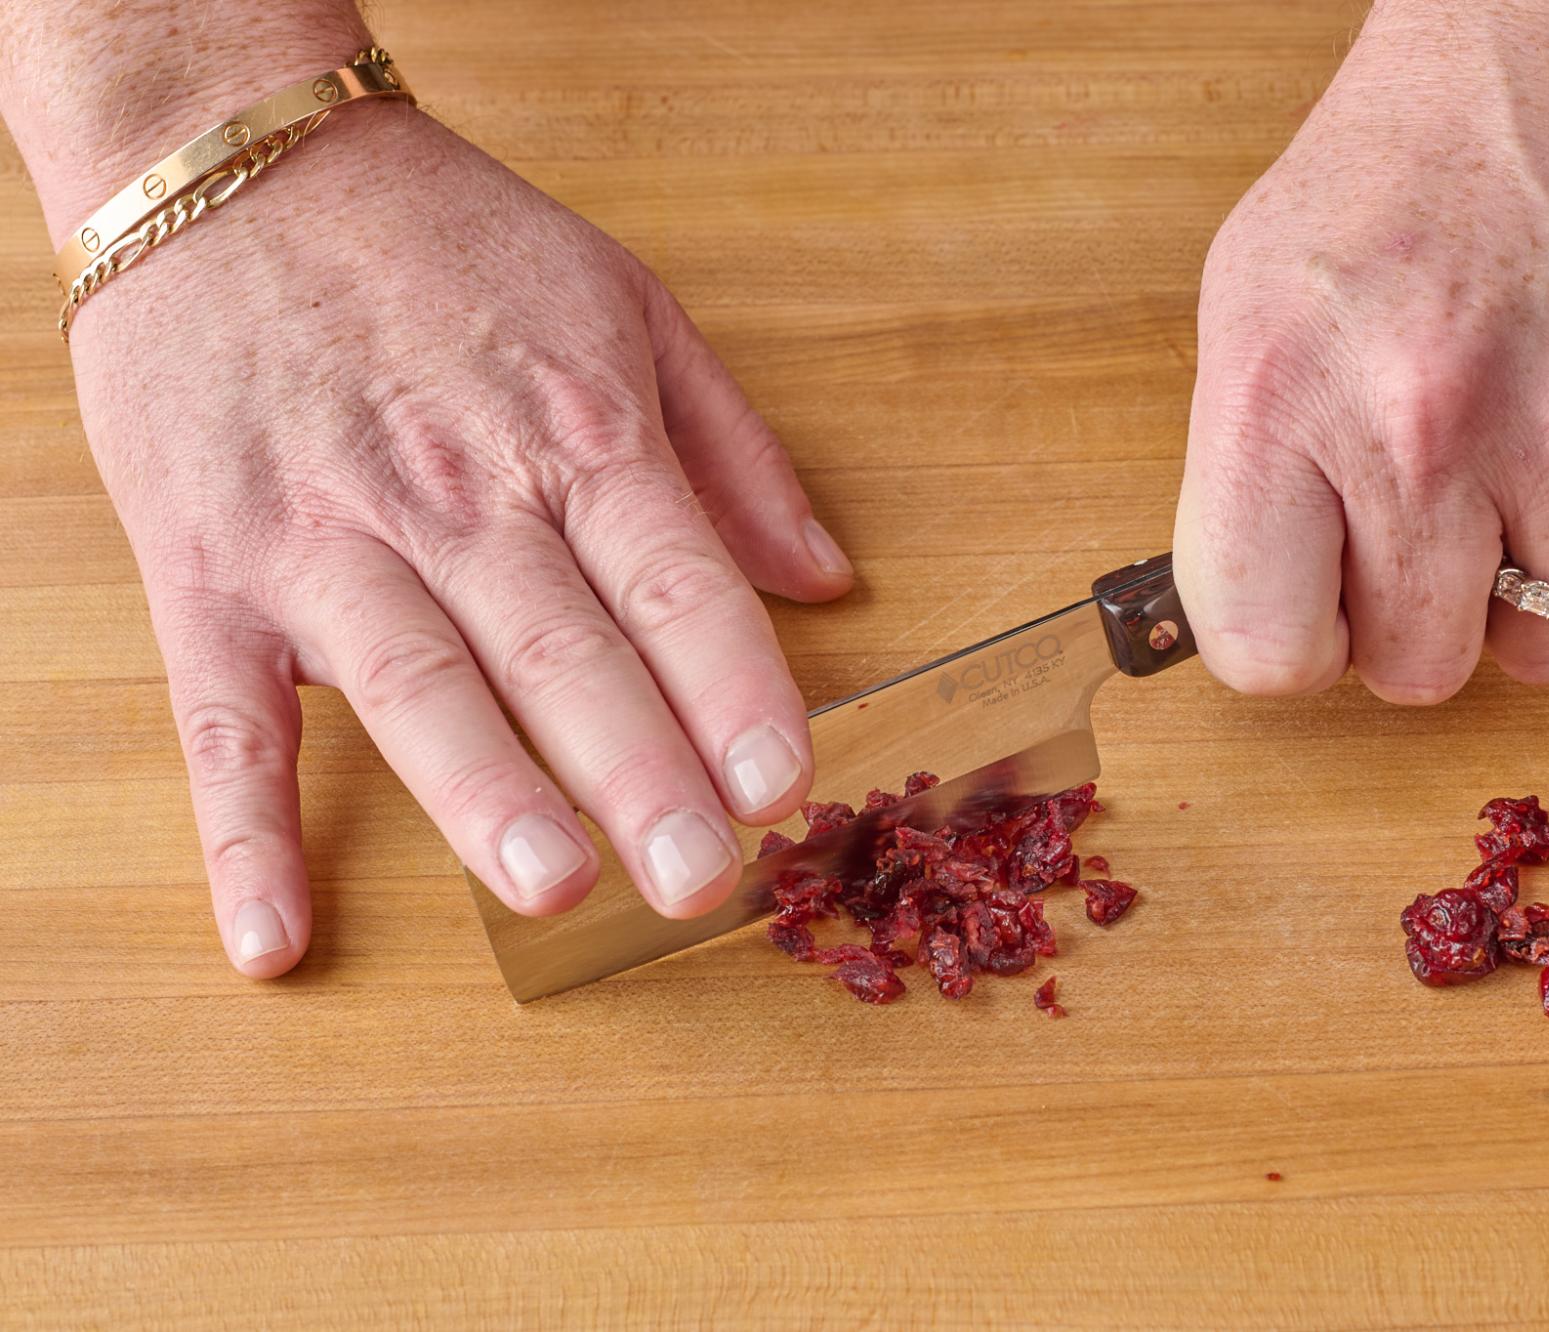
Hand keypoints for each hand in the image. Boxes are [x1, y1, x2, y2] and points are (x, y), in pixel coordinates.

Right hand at [65, 103, 853, 975]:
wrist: (232, 164)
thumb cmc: (446, 247)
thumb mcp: (629, 307)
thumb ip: (734, 455)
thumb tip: (827, 580)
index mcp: (576, 432)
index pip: (676, 582)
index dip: (737, 689)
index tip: (788, 785)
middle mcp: (459, 493)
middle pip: (564, 649)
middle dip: (640, 771)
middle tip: (700, 878)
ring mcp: (328, 538)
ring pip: (415, 682)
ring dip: (483, 791)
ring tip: (554, 886)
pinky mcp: (210, 575)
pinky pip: (225, 721)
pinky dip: (243, 832)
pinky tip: (273, 933)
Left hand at [1174, 0, 1548, 701]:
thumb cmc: (1391, 172)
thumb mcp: (1246, 311)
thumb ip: (1246, 484)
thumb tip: (1266, 624)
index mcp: (1277, 400)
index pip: (1265, 653)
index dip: (1293, 637)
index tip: (1314, 599)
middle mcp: (1421, 428)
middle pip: (1415, 672)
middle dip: (1409, 618)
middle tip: (1414, 525)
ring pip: (1546, 649)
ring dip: (1519, 584)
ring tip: (1503, 466)